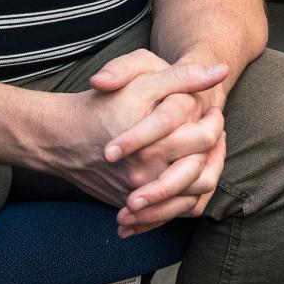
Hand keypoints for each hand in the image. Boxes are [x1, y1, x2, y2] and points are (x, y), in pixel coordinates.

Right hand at [41, 58, 223, 219]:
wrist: (62, 137)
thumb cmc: (105, 101)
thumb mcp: (141, 76)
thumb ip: (182, 76)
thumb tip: (221, 71)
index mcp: (155, 139)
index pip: (207, 138)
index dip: (216, 122)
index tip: (214, 111)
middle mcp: (149, 171)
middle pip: (204, 172)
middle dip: (216, 153)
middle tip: (215, 133)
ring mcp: (140, 192)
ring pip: (191, 198)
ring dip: (205, 176)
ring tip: (206, 154)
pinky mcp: (132, 205)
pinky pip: (171, 213)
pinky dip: (185, 198)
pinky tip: (188, 175)